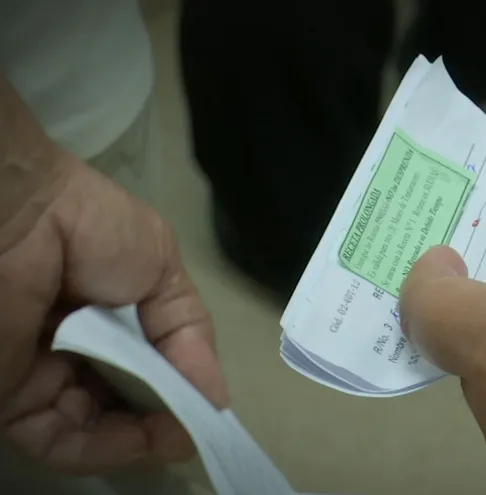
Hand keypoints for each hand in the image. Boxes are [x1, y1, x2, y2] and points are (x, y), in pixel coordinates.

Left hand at [0, 155, 228, 473]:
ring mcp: (46, 379)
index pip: (146, 369)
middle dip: (164, 420)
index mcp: (108, 318)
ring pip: (97, 430)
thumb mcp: (163, 268)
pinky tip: (139, 438)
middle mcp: (77, 352)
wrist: (29, 221)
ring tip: (171, 433)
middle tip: (192, 427)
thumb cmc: (99, 231)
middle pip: (125, 405)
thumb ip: (188, 334)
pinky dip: (102, 449)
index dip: (178, 391)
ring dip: (140, 439)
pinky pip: (61, 440)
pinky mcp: (12, 403)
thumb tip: (216, 398)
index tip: (208, 408)